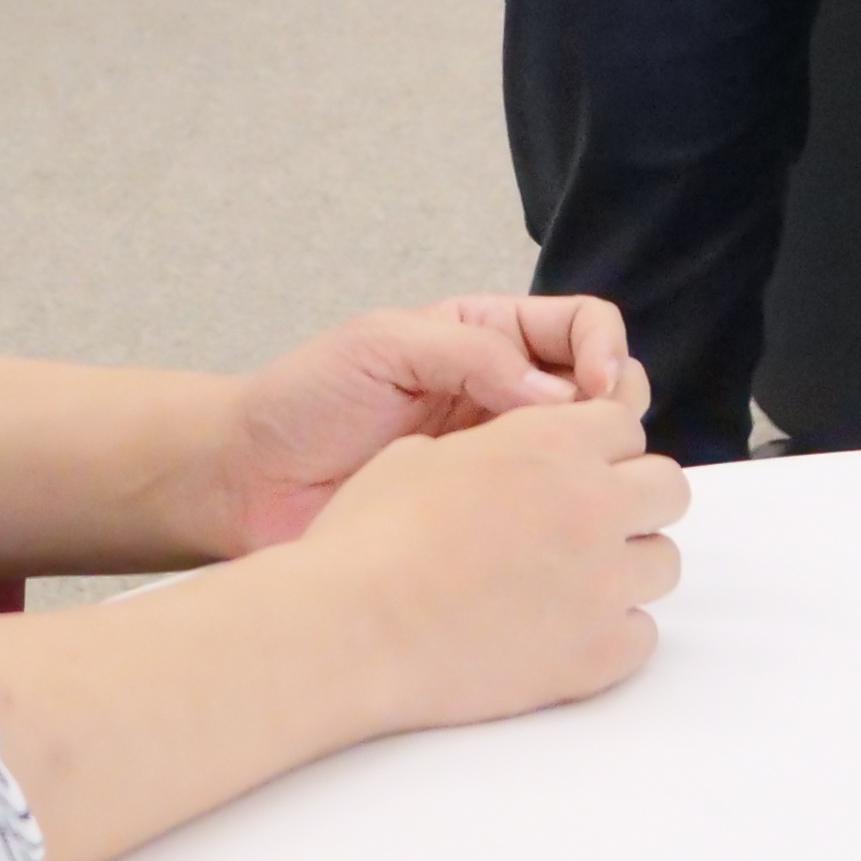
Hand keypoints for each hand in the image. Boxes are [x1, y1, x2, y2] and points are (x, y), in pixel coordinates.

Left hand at [197, 295, 647, 554]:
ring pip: (583, 458)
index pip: (582, 328)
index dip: (603, 352)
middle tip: (592, 442)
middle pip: (602, 391)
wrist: (245, 481)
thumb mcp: (382, 347)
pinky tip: (545, 532)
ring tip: (568, 488)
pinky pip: (543, 516)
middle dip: (614, 409)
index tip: (594, 390)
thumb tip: (557, 396)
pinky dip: (561, 520)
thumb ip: (468, 354)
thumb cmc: (303, 400)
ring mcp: (497, 461)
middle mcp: (504, 395)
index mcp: (487, 337)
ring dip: (595, 467)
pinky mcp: (482, 520)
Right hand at [287, 395, 685, 733]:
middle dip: (633, 501)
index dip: (598, 447)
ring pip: (665, 563)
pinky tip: (563, 635)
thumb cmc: (369, 540)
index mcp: (552, 443)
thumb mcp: (420, 456)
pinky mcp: (598, 654)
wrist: (352, 630)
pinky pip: (644, 636)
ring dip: (626, 568)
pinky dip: (612, 635)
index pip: (624, 423)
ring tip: (571, 586)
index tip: (573, 471)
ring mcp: (603, 582)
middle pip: (667, 488)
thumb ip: (487, 448)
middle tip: (585, 526)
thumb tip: (499, 458)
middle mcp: (592, 504)